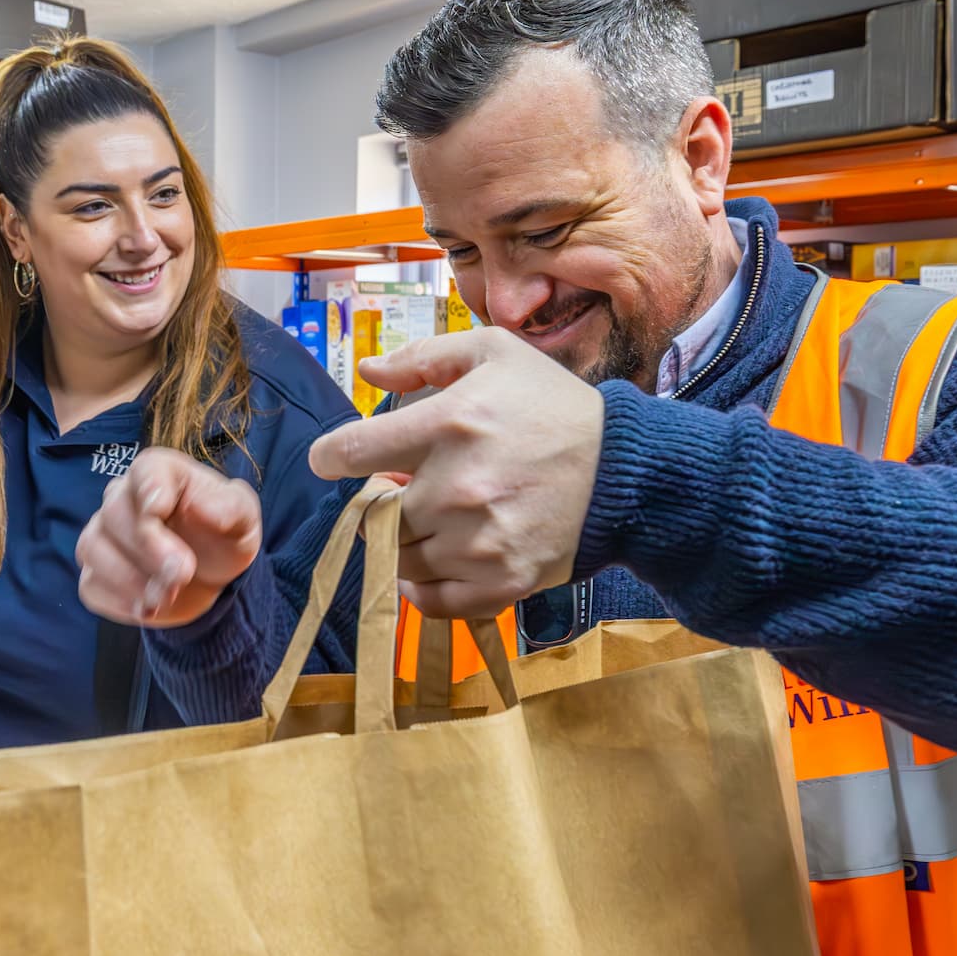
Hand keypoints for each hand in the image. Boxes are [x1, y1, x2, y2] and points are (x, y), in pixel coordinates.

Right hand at [75, 448, 262, 626]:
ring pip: (93, 548)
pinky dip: (120, 602)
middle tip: (183, 573)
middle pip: (114, 512)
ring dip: (131, 579)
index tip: (158, 512)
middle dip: (148, 548)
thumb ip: (229, 507)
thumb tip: (199, 505)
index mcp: (161, 473)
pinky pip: (91, 585)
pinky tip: (149, 608)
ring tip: (168, 595)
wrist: (211, 576)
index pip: (145, 471)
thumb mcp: (243, 519)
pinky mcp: (96, 573)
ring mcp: (103, 536)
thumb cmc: (223, 536)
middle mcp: (122, 498)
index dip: (148, 490)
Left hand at [308, 327, 603, 618]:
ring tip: (439, 518)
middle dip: (384, 500)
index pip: (350, 452)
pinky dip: (425, 587)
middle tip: (414, 485)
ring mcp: (479, 542)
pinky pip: (431, 601)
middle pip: (375, 514)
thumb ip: (422, 357)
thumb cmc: (553, 406)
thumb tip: (368, 371)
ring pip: (400, 558)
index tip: (336, 458)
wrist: (625, 470)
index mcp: (451, 422)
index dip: (332, 456)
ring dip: (407, 541)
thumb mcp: (494, 354)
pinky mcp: (501, 582)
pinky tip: (442, 558)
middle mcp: (458, 487)